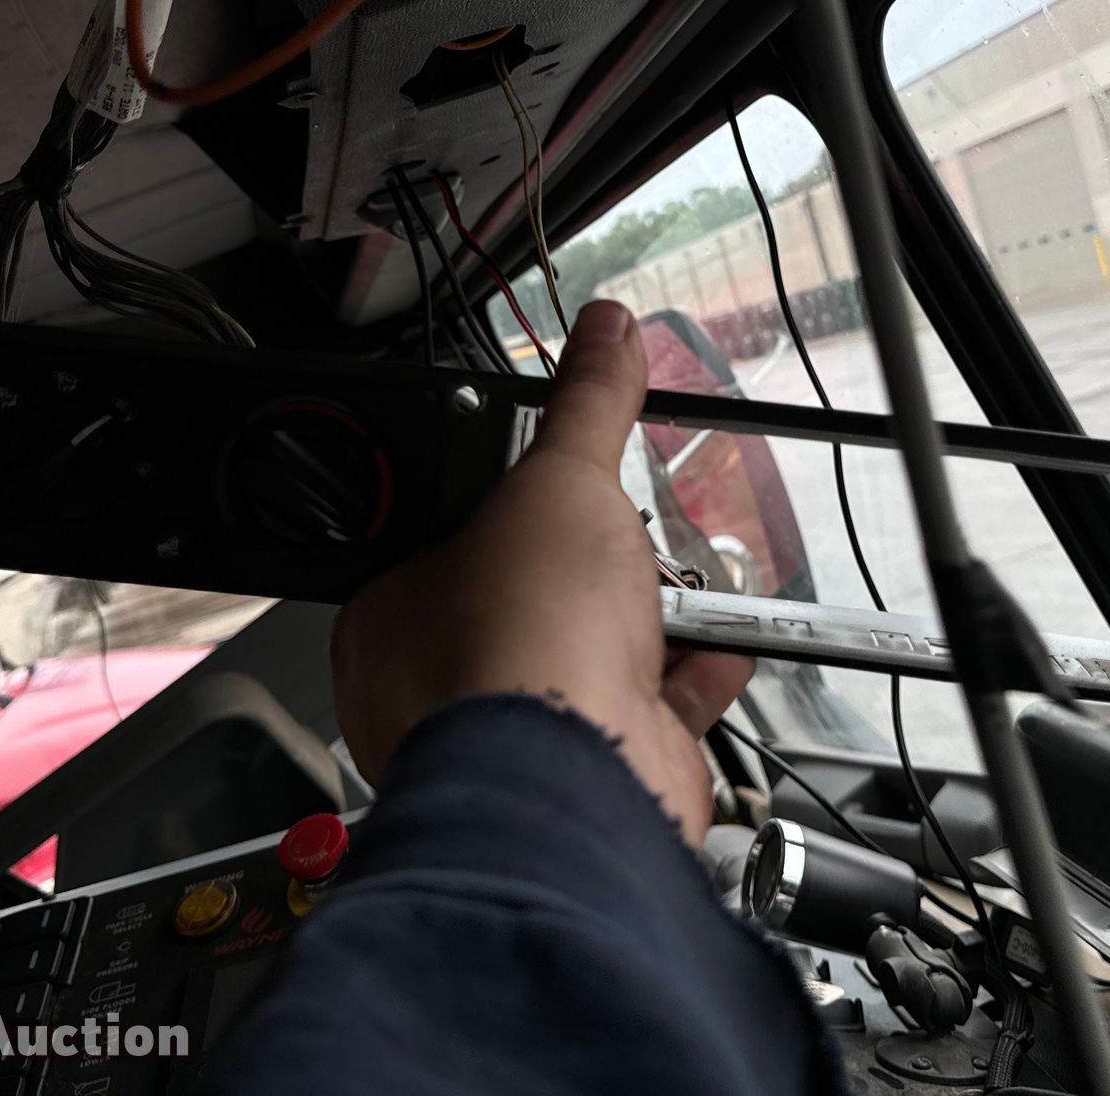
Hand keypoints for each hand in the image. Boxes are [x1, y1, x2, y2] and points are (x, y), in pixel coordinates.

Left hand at [331, 300, 754, 842]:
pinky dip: (689, 679)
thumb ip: (586, 406)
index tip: (541, 484)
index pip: (437, 544)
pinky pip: (645, 713)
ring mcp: (518, 739)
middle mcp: (443, 687)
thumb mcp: (557, 479)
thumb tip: (602, 335)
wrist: (582, 774)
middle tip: (613, 533)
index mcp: (392, 616)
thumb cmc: (517, 648)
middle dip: (582, 570)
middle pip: (522, 603)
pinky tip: (717, 644)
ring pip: (584, 662)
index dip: (496, 509)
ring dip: (644, 621)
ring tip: (673, 579)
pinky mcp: (592, 771)